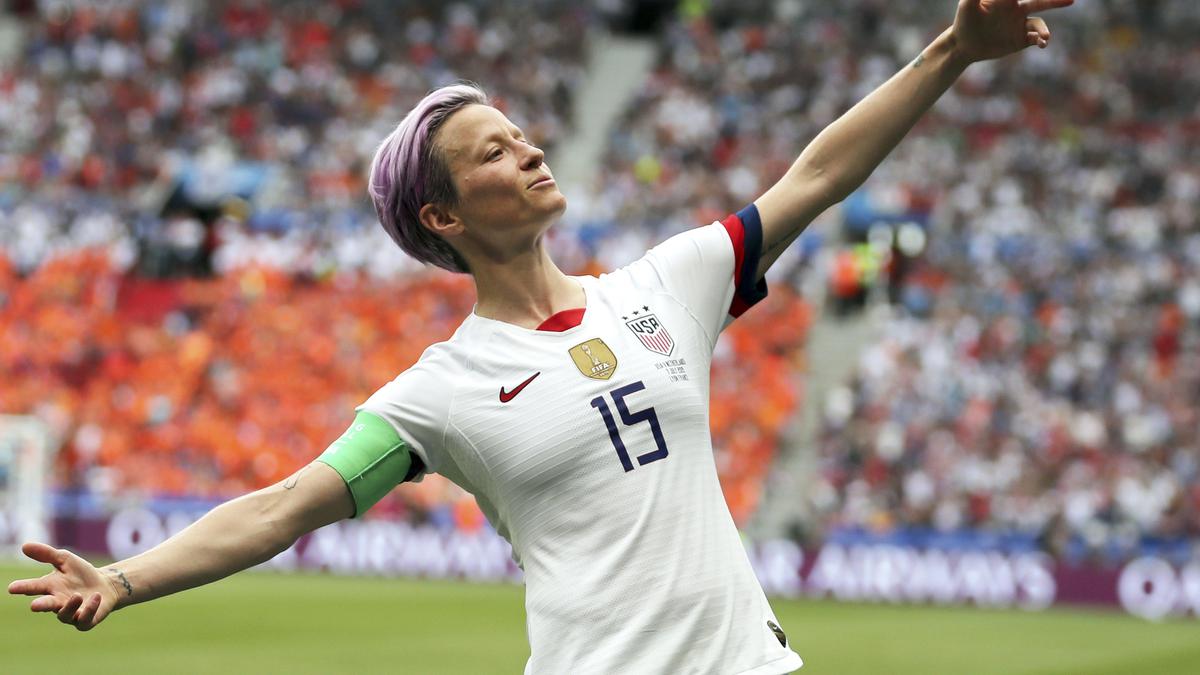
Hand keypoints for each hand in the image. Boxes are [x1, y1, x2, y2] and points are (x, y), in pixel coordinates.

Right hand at [7, 542, 121, 631]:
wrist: (106, 586)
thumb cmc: (82, 574)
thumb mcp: (65, 560)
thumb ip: (47, 554)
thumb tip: (24, 545)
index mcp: (50, 587)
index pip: (34, 587)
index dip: (23, 588)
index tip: (12, 588)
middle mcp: (57, 603)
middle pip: (46, 605)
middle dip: (40, 605)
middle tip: (34, 606)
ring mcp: (71, 614)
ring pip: (65, 614)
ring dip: (70, 605)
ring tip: (77, 595)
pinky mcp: (85, 621)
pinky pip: (85, 619)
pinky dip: (90, 608)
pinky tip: (96, 596)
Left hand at [951, 0, 1074, 63]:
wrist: (964, 45)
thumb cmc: (964, 21)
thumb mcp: (968, 5)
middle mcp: (1018, 10)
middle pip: (1041, 3)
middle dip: (1056, 1)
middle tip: (1071, 0)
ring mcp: (1020, 25)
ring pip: (1040, 24)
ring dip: (1044, 29)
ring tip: (1045, 36)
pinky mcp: (1020, 40)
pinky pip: (1036, 39)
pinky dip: (1041, 40)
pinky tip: (1042, 43)